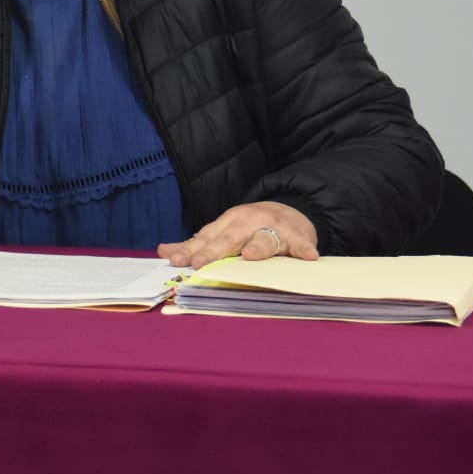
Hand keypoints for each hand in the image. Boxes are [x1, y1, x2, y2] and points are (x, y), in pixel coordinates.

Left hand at [158, 200, 319, 268]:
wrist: (290, 210)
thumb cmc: (250, 227)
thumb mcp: (223, 231)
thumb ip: (197, 243)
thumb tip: (163, 251)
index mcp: (227, 223)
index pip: (205, 238)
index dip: (190, 250)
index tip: (175, 261)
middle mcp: (248, 223)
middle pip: (229, 239)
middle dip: (213, 251)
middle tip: (200, 263)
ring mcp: (273, 228)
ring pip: (264, 239)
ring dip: (257, 247)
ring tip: (250, 256)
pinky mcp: (297, 236)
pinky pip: (300, 243)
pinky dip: (304, 248)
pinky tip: (309, 256)